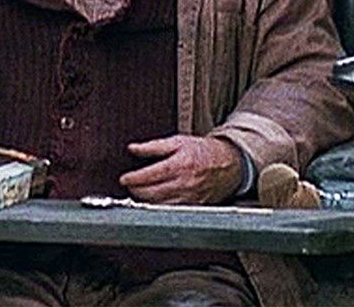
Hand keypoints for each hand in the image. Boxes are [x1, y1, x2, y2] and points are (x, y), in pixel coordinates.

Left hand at [119, 135, 243, 203]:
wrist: (228, 164)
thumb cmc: (203, 152)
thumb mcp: (178, 142)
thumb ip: (153, 146)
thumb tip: (133, 148)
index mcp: (179, 165)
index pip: (150, 176)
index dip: (133, 179)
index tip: (124, 179)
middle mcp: (184, 184)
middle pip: (152, 193)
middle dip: (136, 191)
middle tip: (130, 185)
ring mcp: (189, 198)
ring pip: (160, 205)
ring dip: (146, 201)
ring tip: (140, 193)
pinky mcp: (192, 207)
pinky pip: (171, 211)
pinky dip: (160, 207)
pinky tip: (154, 201)